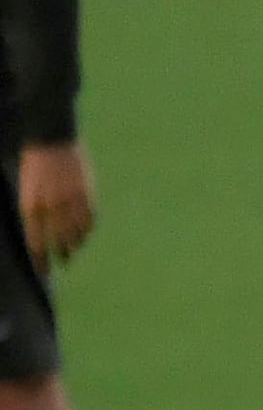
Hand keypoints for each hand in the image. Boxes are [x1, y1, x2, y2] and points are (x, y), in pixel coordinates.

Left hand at [19, 142, 92, 267]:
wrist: (52, 137)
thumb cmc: (34, 161)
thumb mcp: (27, 187)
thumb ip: (34, 210)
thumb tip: (43, 232)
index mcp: (32, 206)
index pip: (37, 242)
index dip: (41, 259)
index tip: (43, 272)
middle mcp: (52, 208)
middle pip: (59, 241)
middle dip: (60, 254)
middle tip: (62, 263)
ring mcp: (71, 202)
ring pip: (76, 233)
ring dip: (75, 244)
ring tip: (73, 249)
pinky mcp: (87, 195)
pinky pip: (89, 220)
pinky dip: (87, 229)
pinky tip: (84, 233)